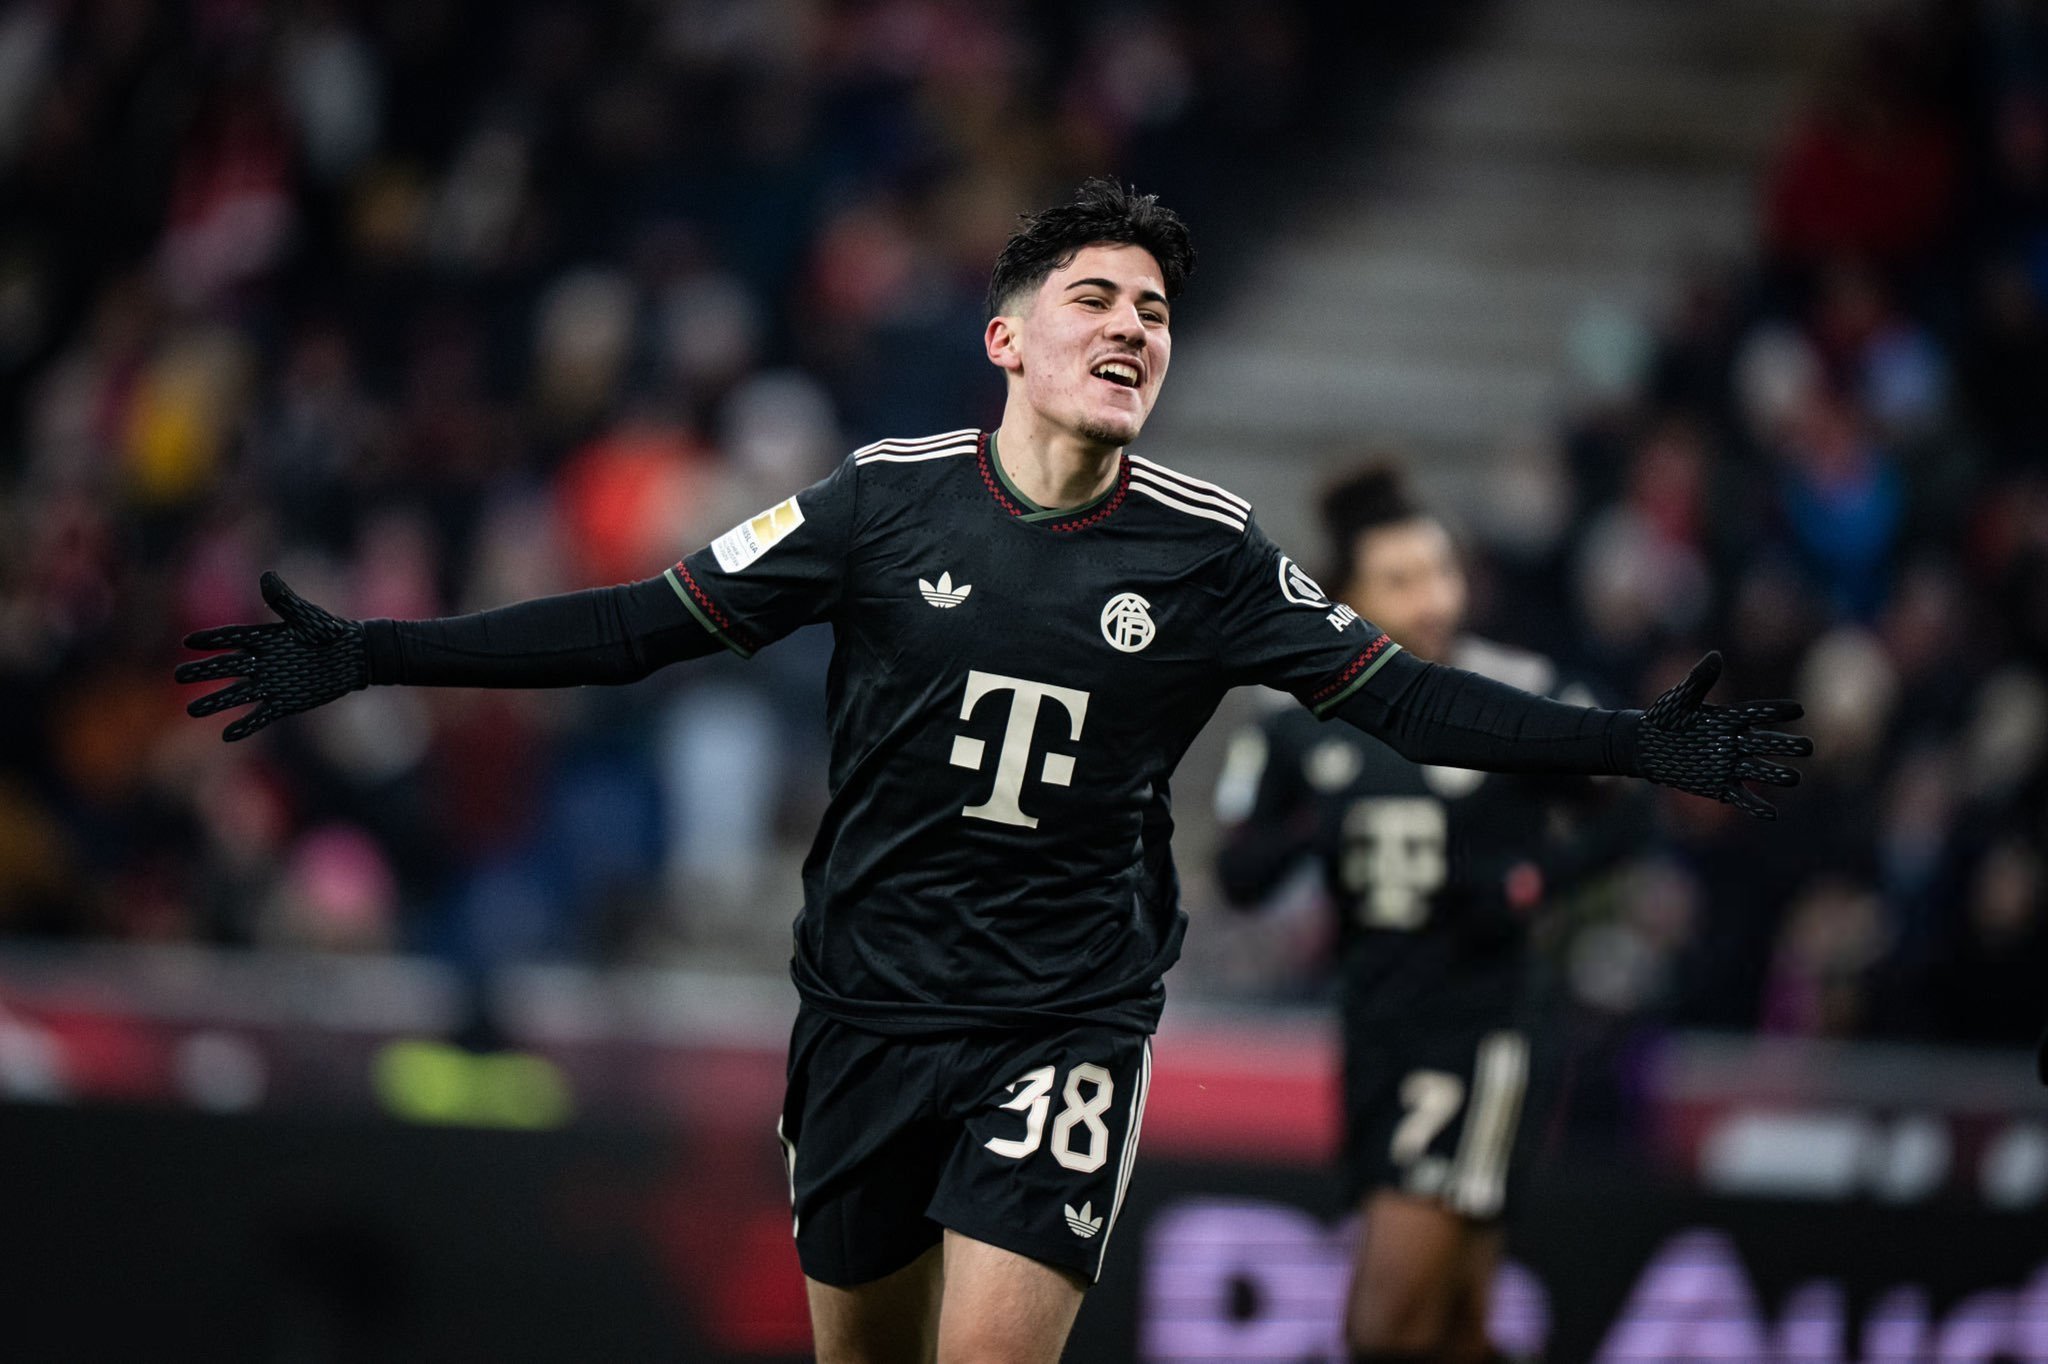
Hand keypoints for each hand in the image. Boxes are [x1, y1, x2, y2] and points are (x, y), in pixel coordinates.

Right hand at [175, 572, 367, 740]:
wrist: (354, 658)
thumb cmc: (331, 632)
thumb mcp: (308, 618)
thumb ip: (285, 602)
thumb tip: (266, 576)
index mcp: (263, 638)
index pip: (231, 638)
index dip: (211, 640)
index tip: (187, 643)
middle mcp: (261, 662)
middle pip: (225, 667)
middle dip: (202, 671)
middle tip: (178, 675)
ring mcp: (270, 684)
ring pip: (236, 694)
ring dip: (215, 702)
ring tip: (192, 711)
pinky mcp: (284, 703)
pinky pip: (260, 716)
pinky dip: (245, 726)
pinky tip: (227, 735)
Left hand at [1633, 652, 1810, 819]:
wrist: (1646, 746)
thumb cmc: (1665, 717)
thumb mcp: (1679, 699)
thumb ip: (1699, 680)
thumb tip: (1716, 655)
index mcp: (1730, 718)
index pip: (1758, 713)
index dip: (1776, 711)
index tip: (1797, 710)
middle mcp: (1736, 742)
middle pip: (1767, 743)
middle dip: (1787, 746)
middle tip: (1807, 747)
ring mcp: (1730, 765)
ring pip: (1760, 770)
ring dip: (1777, 775)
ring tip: (1793, 778)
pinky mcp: (1720, 785)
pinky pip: (1742, 797)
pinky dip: (1755, 806)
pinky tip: (1772, 815)